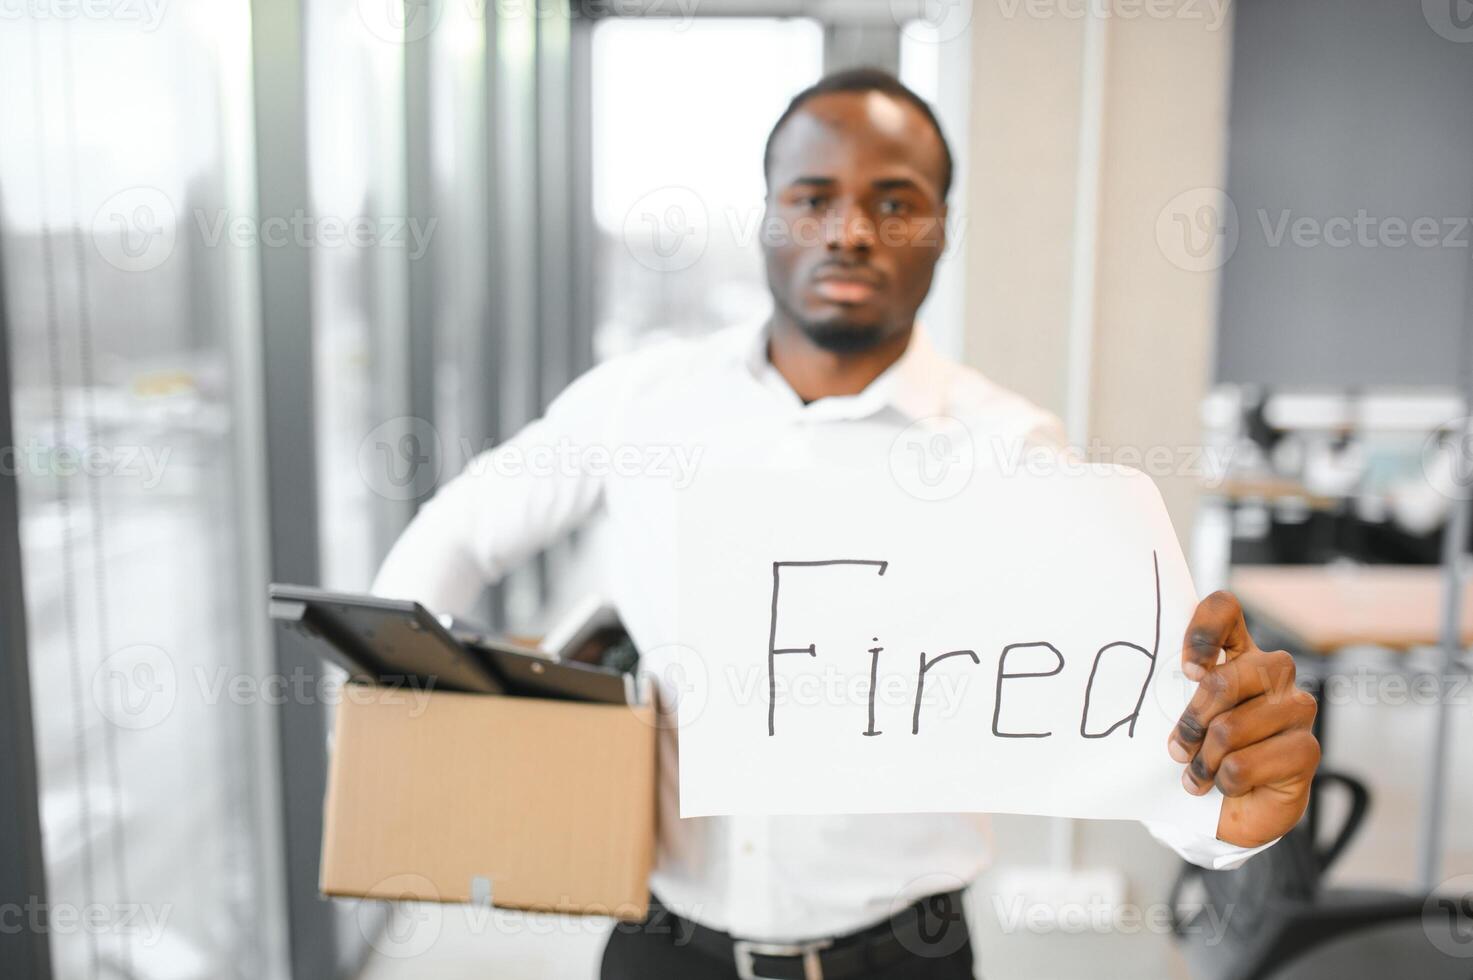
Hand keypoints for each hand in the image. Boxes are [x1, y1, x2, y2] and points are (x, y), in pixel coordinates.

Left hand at [1167, 591, 1319, 847]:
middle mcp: (1272, 672)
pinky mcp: (1307, 749)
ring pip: (1230, 728)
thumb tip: (1153, 679)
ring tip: (1199, 774)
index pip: (1225, 608)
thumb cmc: (1203, 753)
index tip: (1186, 670)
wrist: (1235, 808)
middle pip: (1223, 679)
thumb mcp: (1184, 716)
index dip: (1202, 631)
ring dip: (1204, 760)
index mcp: (1238, 652)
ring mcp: (1296, 708)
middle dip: (1192, 721)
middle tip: (1177, 748)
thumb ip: (1176, 691)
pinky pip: (1245, 763)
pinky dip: (1225, 781)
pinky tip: (1224, 785)